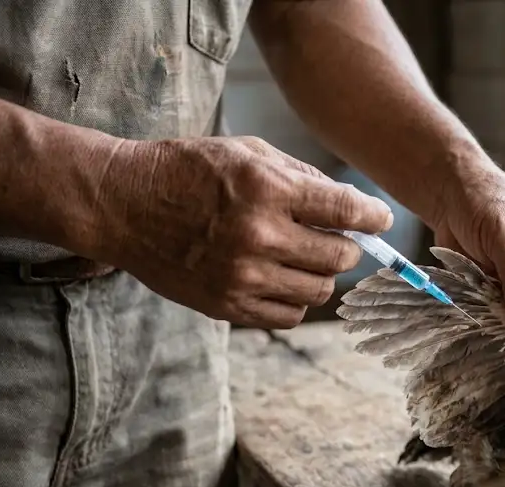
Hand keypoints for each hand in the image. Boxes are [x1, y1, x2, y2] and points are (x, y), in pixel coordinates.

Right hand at [89, 136, 392, 327]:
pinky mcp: (227, 306)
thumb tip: (352, 203)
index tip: (382, 220)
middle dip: (350, 246)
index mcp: (266, 190)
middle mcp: (257, 237)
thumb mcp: (248, 153)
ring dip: (324, 274)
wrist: (122, 205)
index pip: (345, 211)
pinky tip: (285, 279)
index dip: (374, 217)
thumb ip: (303, 177)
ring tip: (307, 257)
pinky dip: (297, 299)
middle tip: (339, 238)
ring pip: (319, 290)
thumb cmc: (188, 171)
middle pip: (340, 257)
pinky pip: (289, 315)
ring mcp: (241, 277)